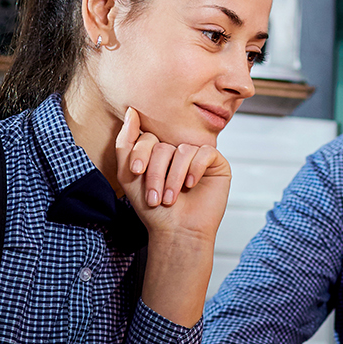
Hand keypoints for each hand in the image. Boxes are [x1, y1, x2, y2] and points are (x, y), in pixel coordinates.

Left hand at [114, 107, 230, 242]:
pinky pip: (205, 152)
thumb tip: (131, 111)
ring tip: (171, 197)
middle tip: (156, 196)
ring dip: (174, 176)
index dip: (141, 154)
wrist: (177, 232)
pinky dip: (195, 169)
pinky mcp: (216, 163)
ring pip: (183, 150)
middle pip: (164, 145)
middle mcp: (178, 151)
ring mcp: (198, 156)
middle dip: (156, 172)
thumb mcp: (129, 176)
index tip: (137, 173)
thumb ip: (126, 143)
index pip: (148, 138)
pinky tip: (191, 184)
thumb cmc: (154, 209)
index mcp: (158, 152)